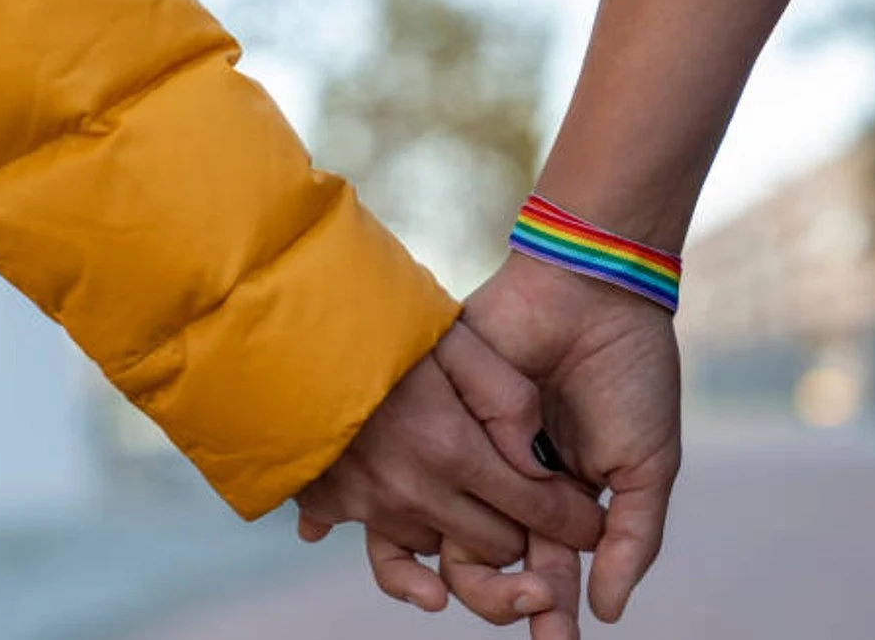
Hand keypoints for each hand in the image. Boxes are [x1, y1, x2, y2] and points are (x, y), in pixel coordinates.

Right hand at [294, 322, 604, 609]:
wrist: (281, 325)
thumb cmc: (379, 324)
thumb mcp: (459, 341)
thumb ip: (510, 399)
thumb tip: (538, 461)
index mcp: (450, 448)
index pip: (531, 509)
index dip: (571, 521)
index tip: (593, 525)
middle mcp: (410, 491)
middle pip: (493, 546)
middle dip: (526, 538)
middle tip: (542, 521)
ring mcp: (367, 504)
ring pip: (443, 549)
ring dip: (466, 532)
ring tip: (478, 501)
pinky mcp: (332, 505)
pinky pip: (387, 544)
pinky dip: (409, 533)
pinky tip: (420, 510)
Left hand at [450, 253, 681, 630]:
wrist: (591, 297)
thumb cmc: (629, 378)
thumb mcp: (647, 465)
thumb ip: (633, 540)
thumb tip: (607, 612)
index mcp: (562, 502)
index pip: (548, 573)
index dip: (552, 612)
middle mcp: (512, 488)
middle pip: (494, 567)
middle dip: (509, 600)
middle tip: (533, 609)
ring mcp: (473, 458)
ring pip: (451, 537)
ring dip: (465, 570)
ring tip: (479, 583)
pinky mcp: (440, 424)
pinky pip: (421, 479)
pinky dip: (417, 511)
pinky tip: (402, 537)